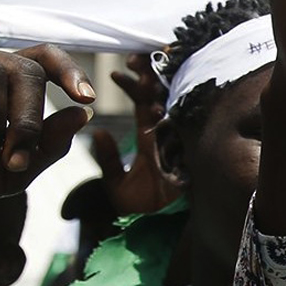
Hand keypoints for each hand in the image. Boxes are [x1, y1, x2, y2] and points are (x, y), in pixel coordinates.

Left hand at [90, 53, 178, 214]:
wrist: (162, 227)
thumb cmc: (143, 207)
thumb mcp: (117, 184)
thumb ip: (107, 160)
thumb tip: (98, 132)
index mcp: (149, 136)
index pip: (141, 102)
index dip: (130, 85)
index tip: (115, 73)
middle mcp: (165, 133)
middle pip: (159, 94)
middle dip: (148, 74)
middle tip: (134, 58)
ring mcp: (178, 137)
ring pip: (170, 101)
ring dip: (158, 83)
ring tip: (142, 66)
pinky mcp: (186, 147)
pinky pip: (181, 120)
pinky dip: (170, 106)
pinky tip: (156, 97)